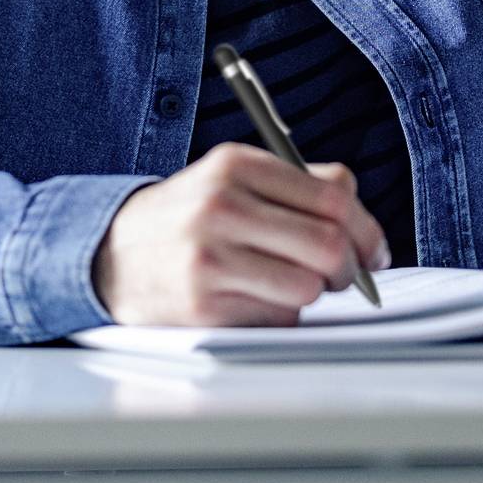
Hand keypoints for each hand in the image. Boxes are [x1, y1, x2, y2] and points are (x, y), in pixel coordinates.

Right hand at [91, 144, 390, 326]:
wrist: (109, 254)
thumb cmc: (186, 219)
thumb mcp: (230, 179)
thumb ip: (296, 185)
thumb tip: (361, 218)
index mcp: (235, 165)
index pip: (332, 197)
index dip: (367, 229)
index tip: (374, 249)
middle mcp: (221, 206)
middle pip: (328, 245)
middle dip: (350, 270)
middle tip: (346, 276)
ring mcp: (210, 257)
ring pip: (307, 288)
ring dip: (310, 294)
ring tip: (286, 284)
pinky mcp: (204, 304)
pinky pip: (277, 318)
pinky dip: (279, 315)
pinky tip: (251, 300)